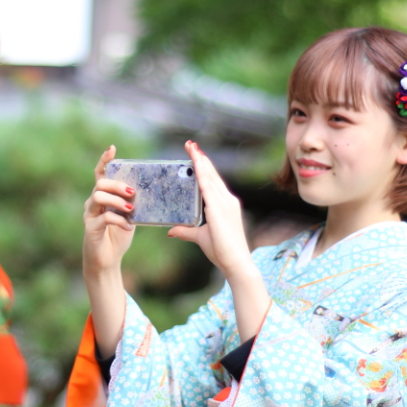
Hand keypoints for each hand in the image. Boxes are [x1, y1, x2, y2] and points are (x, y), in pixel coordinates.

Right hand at [82, 145, 135, 283]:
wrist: (107, 261)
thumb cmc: (118, 236)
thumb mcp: (129, 216)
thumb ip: (134, 203)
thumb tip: (151, 191)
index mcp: (103, 197)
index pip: (100, 173)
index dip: (104, 160)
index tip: (112, 148)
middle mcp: (93, 202)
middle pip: (100, 183)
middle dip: (117, 184)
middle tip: (132, 192)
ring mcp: (90, 215)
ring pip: (98, 197)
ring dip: (117, 201)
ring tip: (131, 209)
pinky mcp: (91, 228)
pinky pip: (103, 217)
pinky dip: (119, 220)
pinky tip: (128, 227)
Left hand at [168, 140, 256, 281]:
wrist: (235, 262)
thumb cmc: (222, 251)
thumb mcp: (199, 237)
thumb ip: (186, 231)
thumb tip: (171, 230)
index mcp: (224, 205)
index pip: (212, 181)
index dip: (204, 166)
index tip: (196, 153)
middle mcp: (227, 200)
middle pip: (211, 174)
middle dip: (200, 158)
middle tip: (190, 144)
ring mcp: (225, 203)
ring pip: (210, 176)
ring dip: (200, 161)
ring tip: (191, 147)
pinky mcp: (219, 208)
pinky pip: (208, 187)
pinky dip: (202, 173)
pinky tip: (195, 163)